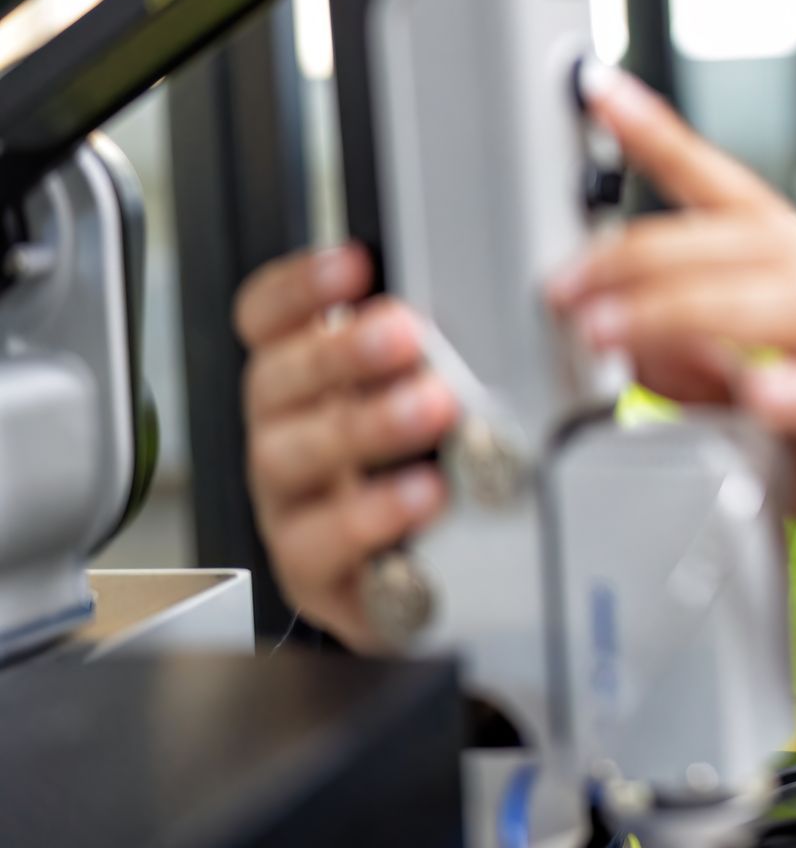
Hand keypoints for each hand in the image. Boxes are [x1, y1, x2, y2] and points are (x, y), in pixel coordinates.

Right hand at [234, 245, 456, 648]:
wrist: (425, 582)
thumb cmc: (420, 473)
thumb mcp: (424, 397)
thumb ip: (431, 348)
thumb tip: (475, 290)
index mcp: (303, 384)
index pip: (267, 321)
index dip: (298, 288)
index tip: (353, 265)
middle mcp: (283, 438)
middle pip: (274, 383)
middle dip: (338, 352)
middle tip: (403, 333)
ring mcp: (290, 507)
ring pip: (290, 459)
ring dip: (362, 425)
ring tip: (428, 407)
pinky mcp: (313, 573)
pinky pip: (321, 546)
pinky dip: (370, 519)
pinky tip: (421, 495)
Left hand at [548, 64, 795, 647]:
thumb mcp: (751, 404)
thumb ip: (692, 369)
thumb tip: (626, 343)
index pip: (726, 194)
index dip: (665, 139)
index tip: (601, 92)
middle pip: (746, 243)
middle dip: (645, 259)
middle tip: (567, 289)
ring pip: (794, 302)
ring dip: (694, 310)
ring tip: (619, 335)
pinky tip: (761, 394)